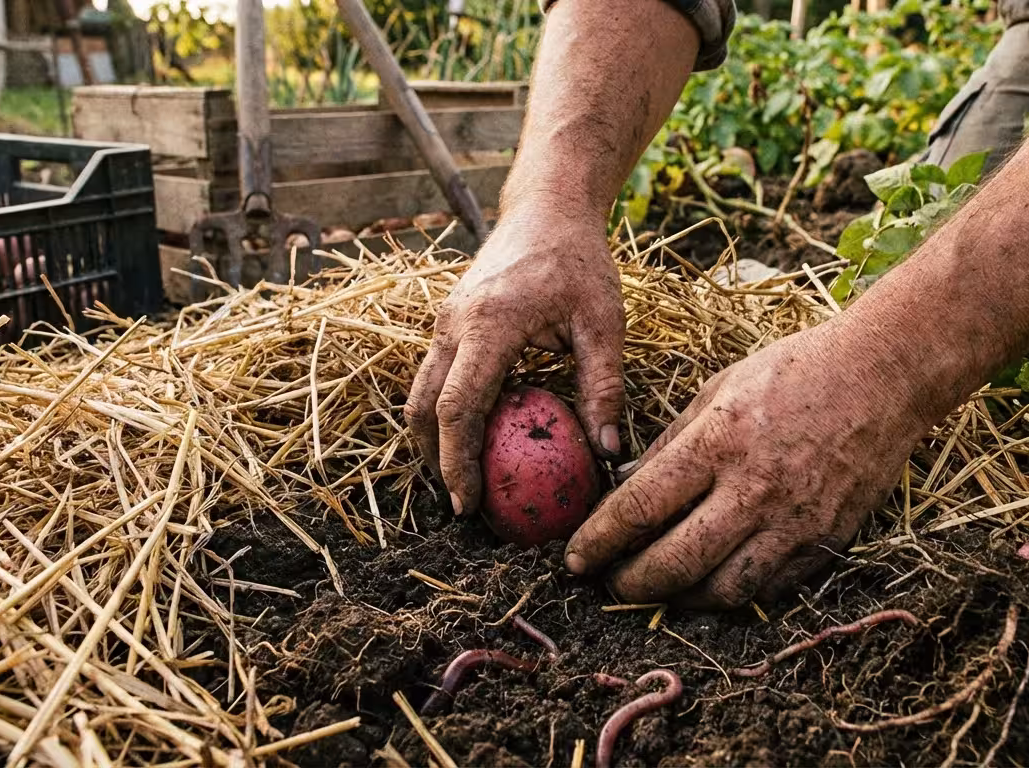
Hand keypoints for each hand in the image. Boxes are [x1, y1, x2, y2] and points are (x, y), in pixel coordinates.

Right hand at [406, 210, 625, 514]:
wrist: (547, 207)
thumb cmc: (579, 260)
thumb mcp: (604, 323)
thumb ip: (604, 388)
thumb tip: (609, 453)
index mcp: (488, 325)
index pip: (457, 407)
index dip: (457, 462)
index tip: (468, 503)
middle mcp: (453, 324)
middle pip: (422, 406)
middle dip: (435, 461)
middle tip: (463, 505)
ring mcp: (444, 321)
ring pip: (419, 392)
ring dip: (433, 439)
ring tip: (463, 480)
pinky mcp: (448, 322)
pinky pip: (434, 376)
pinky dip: (443, 413)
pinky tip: (474, 439)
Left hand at [565, 325, 933, 608]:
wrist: (884, 375)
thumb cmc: (795, 371)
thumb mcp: (719, 388)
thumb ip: (670, 443)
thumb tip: (623, 487)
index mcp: (719, 441)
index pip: (640, 508)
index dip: (599, 540)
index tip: (575, 557)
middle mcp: (754, 488)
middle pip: (675, 563)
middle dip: (630, 584)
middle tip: (609, 584)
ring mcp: (795, 521)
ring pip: (723, 591)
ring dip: (680, 599)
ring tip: (659, 589)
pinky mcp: (826, 541)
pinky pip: (769, 589)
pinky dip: (733, 595)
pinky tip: (712, 583)